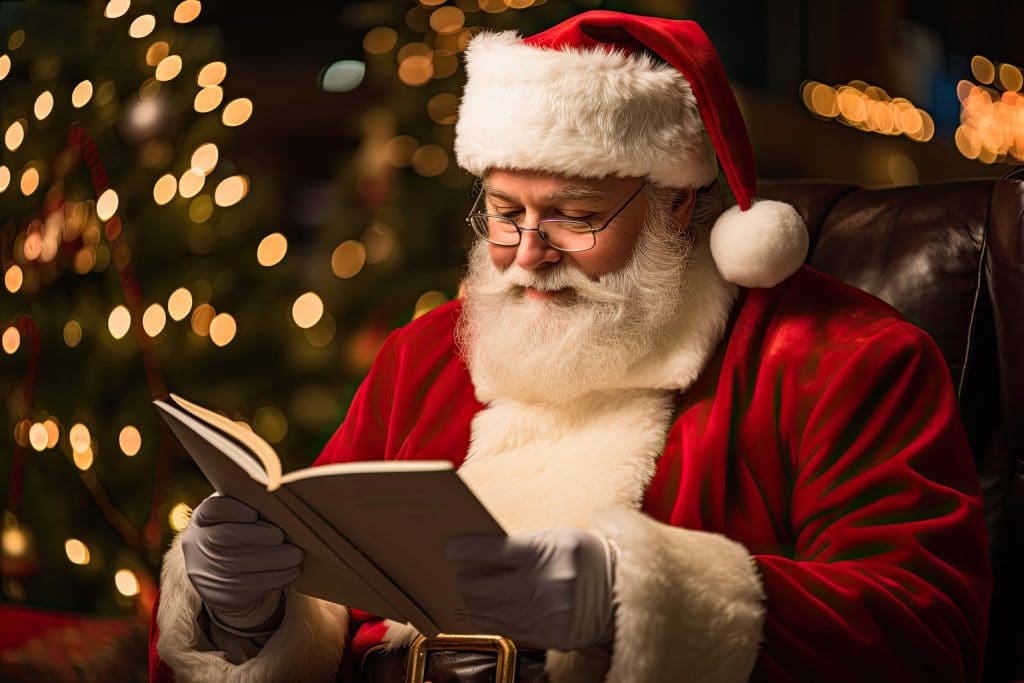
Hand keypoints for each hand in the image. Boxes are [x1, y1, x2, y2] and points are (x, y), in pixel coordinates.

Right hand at [181, 494, 301, 631]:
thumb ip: (252, 503)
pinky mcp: (222, 596)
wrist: (220, 574)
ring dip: (275, 560)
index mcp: (203, 519)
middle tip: (281, 536)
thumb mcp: (236, 515)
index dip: (233, 511)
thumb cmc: (239, 533)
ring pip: (241, 566)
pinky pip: (252, 586)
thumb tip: (282, 494)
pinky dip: (278, 577)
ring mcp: (208, 573)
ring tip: (296, 555)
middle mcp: (199, 546)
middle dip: (257, 536)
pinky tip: (292, 570)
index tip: (254, 514)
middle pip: (223, 538)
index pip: (211, 510)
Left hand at [445, 528, 615, 650]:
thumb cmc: (583, 556)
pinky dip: (488, 617)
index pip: (494, 550)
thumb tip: (477, 553)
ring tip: (468, 590)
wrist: (619, 591)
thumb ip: (519, 545)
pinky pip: (504, 628)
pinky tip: (484, 608)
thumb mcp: (555, 538)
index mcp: (547, 553)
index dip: (466, 550)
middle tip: (458, 572)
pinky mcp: (548, 637)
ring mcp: (546, 615)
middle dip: (463, 579)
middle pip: (483, 586)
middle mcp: (545, 586)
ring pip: (488, 611)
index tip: (452, 549)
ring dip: (472, 600)